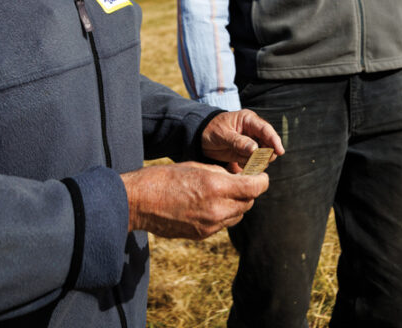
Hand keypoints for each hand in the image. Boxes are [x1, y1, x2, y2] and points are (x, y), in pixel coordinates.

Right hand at [121, 162, 268, 238]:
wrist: (139, 202)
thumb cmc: (164, 178)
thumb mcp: (196, 166)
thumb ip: (220, 173)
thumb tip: (238, 177)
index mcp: (216, 187)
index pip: (255, 187)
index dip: (262, 180)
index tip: (260, 175)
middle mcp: (217, 209)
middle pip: (249, 203)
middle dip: (248, 192)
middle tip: (241, 182)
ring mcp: (210, 225)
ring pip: (237, 215)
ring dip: (237, 204)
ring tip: (223, 193)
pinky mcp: (202, 235)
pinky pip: (222, 224)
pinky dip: (223, 214)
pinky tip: (209, 204)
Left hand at [200, 109, 283, 170]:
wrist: (199, 138)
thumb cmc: (210, 130)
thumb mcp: (222, 134)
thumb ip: (238, 141)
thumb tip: (255, 149)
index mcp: (248, 120)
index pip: (266, 129)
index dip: (274, 140)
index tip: (280, 151)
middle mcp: (253, 131)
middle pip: (269, 144)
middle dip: (265, 154)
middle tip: (256, 160)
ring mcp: (250, 142)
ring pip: (263, 154)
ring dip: (256, 161)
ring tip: (241, 160)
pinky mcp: (246, 153)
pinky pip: (254, 161)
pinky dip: (249, 165)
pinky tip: (238, 163)